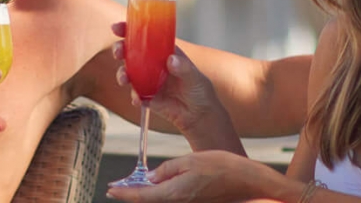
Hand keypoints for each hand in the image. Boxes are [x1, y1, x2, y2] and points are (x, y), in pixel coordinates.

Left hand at [106, 151, 284, 202]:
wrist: (250, 183)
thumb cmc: (223, 168)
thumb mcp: (191, 160)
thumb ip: (168, 169)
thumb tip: (151, 177)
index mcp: (174, 193)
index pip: (141, 196)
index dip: (123, 193)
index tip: (110, 190)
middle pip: (148, 201)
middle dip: (131, 195)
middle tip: (116, 189)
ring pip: (159, 201)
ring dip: (145, 195)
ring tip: (132, 187)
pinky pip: (171, 199)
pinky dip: (159, 194)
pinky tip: (157, 186)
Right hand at [112, 22, 225, 132]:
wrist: (198, 114)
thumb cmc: (199, 89)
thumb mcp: (194, 76)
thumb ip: (183, 68)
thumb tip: (171, 60)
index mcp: (163, 52)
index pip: (144, 37)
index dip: (129, 30)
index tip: (118, 27)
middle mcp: (152, 64)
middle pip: (130, 53)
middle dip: (120, 50)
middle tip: (118, 52)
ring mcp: (147, 81)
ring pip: (128, 73)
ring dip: (122, 74)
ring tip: (124, 79)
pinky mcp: (146, 97)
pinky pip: (135, 95)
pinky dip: (134, 96)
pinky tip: (139, 100)